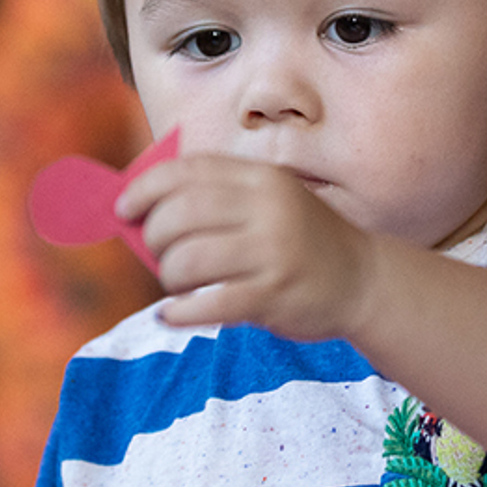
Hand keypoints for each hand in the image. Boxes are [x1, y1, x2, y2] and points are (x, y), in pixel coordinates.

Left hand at [115, 154, 376, 339]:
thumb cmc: (298, 240)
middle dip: (154, 237)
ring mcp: (271, 252)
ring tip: (179, 286)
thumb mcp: (267, 201)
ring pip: (188, 261)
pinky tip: (174, 315)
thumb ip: (216, 199)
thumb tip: (140, 213)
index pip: (185, 171)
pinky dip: (179, 313)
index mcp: (259, 178)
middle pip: (179, 215)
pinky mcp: (273, 295)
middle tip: (160, 255)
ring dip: (169, 277)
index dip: (144, 189)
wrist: (362, 279)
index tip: (124, 209)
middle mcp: (266, 208)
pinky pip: (207, 305)